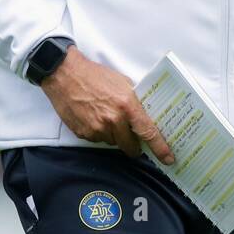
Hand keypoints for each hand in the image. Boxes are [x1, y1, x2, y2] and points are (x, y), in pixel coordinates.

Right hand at [40, 47, 174, 163]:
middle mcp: (113, 120)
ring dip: (113, 135)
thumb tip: (145, 116)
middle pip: (130, 145)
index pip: (148, 132)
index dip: (160, 148)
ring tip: (103, 115)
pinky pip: (97, 139)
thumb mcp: (121, 81)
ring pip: (112, 142)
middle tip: (130, 136)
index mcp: (126, 105)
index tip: (168, 159)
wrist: (65, 74)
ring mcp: (97, 128)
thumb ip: (134, 100)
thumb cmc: (94, 75)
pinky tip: (92, 116)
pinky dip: (98, 132)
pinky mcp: (84, 133)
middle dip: (132, 144)